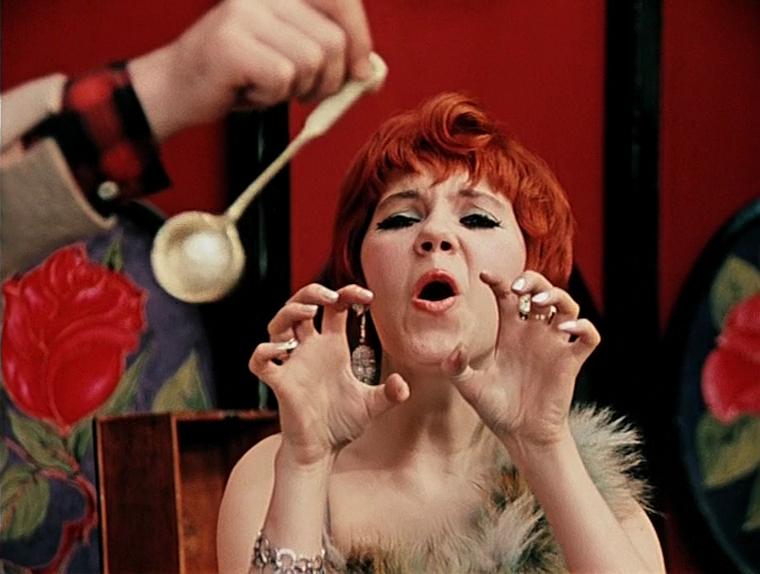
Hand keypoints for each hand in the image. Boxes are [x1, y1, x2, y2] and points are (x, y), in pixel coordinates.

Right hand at [130, 0, 373, 138]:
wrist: (179, 88)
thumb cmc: (240, 77)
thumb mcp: (292, 61)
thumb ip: (331, 58)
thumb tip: (370, 72)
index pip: (341, 0)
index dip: (360, 38)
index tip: (359, 72)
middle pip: (332, 41)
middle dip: (329, 80)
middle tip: (304, 92)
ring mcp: (245, 13)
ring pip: (311, 62)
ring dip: (298, 89)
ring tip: (269, 86)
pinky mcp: (231, 42)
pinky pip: (282, 79)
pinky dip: (272, 97)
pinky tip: (250, 90)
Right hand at [248, 283, 408, 465]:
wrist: (323, 451)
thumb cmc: (342, 423)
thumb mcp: (372, 405)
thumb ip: (390, 394)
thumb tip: (402, 385)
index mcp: (331, 346)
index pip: (335, 307)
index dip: (347, 294)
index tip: (367, 297)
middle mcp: (309, 349)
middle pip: (301, 305)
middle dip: (312, 292)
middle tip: (331, 296)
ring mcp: (293, 364)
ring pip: (277, 325)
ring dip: (290, 312)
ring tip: (309, 312)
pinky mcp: (280, 383)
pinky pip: (261, 362)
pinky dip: (265, 351)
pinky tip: (282, 349)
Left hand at [443, 270, 599, 448]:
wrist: (520, 435)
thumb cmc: (496, 409)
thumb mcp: (469, 386)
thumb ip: (456, 367)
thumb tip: (455, 348)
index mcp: (510, 332)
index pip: (509, 295)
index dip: (500, 281)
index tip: (485, 276)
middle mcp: (534, 333)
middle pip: (541, 291)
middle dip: (533, 280)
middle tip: (518, 288)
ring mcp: (554, 345)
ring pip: (568, 305)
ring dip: (558, 296)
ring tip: (539, 303)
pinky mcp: (571, 362)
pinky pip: (588, 336)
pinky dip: (582, 327)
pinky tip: (565, 329)